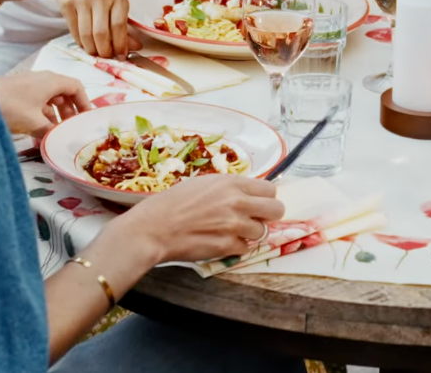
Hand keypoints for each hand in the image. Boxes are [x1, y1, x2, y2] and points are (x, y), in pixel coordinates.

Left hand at [0, 71, 90, 135]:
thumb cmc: (11, 106)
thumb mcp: (35, 123)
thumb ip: (52, 131)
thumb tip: (62, 140)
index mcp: (52, 81)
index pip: (76, 87)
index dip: (84, 102)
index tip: (85, 119)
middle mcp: (42, 80)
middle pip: (63, 95)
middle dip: (68, 114)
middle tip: (70, 130)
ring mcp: (28, 87)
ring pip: (48, 102)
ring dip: (53, 119)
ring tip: (53, 137)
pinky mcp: (17, 94)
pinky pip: (35, 105)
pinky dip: (40, 118)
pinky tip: (36, 136)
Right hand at [47, 0, 133, 58]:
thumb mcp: (115, 2)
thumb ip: (124, 26)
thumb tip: (136, 47)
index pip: (120, 27)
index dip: (120, 46)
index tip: (121, 57)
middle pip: (102, 34)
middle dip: (104, 51)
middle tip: (105, 57)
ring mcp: (83, 1)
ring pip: (87, 35)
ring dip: (91, 49)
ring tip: (94, 52)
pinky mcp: (68, 4)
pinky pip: (74, 30)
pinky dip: (80, 42)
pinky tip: (84, 42)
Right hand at [120, 175, 284, 264]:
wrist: (153, 228)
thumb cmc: (172, 203)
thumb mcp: (204, 184)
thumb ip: (229, 189)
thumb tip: (248, 195)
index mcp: (231, 183)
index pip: (270, 189)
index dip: (266, 197)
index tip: (259, 203)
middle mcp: (237, 202)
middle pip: (276, 210)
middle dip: (269, 215)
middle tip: (256, 218)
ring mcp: (233, 225)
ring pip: (262, 232)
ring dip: (250, 233)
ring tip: (231, 231)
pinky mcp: (226, 246)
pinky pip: (245, 248)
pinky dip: (236, 247)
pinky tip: (220, 241)